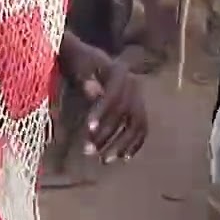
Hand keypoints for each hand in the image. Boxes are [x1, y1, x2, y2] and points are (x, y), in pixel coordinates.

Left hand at [64, 42, 147, 161]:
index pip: (113, 95)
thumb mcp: (78, 65)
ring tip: (105, 160)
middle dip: (107, 134)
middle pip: (125, 113)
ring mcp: (138, 97)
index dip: (102, 112)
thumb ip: (85, 77)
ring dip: (122, 144)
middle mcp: (133, 84)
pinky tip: (124, 157)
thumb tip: (94, 92)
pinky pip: (141, 128)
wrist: (90, 59)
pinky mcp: (138, 108)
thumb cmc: (79, 62)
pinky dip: (135, 143)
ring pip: (136, 124)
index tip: (89, 129)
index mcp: (118, 71)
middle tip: (88, 151)